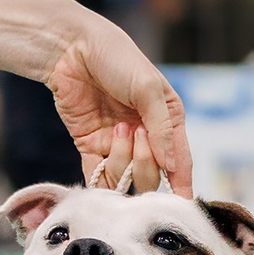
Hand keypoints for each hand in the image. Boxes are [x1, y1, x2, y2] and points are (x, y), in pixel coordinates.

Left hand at [44, 11, 192, 195]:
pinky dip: (100, 181)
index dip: (181, 184)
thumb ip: (162, 128)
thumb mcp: (148, 88)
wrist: (72, 48)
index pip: (179, 161)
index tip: (181, 206)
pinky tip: (102, 163)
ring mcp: (117, 144)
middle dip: (146, 163)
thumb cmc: (117, 59)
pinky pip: (98, 177)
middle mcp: (145, 136)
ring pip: (126, 179)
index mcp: (168, 120)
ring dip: (122, 160)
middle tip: (137, 135)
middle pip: (152, 175)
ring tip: (116, 129)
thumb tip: (172, 166)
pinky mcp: (91, 146)